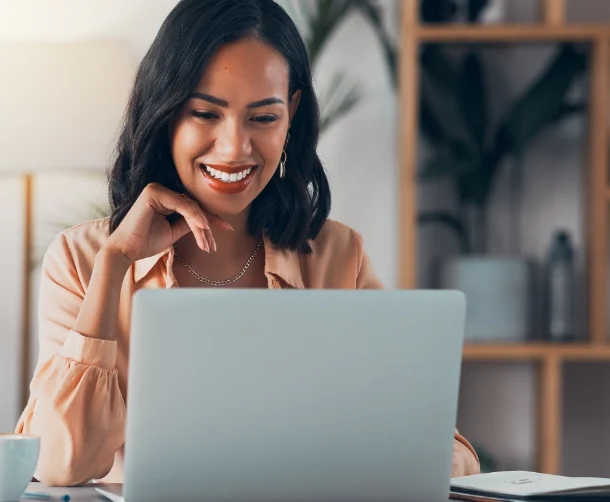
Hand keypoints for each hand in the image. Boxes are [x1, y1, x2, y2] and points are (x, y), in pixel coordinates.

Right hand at [104, 183, 232, 264]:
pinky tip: (203, 227)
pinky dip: (194, 217)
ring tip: (208, 244)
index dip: (211, 219)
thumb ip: (189, 224)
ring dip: (202, 227)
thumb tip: (208, 222)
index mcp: (165, 198)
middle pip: (194, 207)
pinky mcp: (154, 192)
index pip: (194, 207)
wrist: (125, 251)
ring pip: (190, 207)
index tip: (227, 229)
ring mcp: (157, 189)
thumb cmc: (146, 242)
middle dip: (208, 226)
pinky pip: (182, 205)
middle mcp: (162, 190)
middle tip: (215, 244)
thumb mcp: (173, 232)